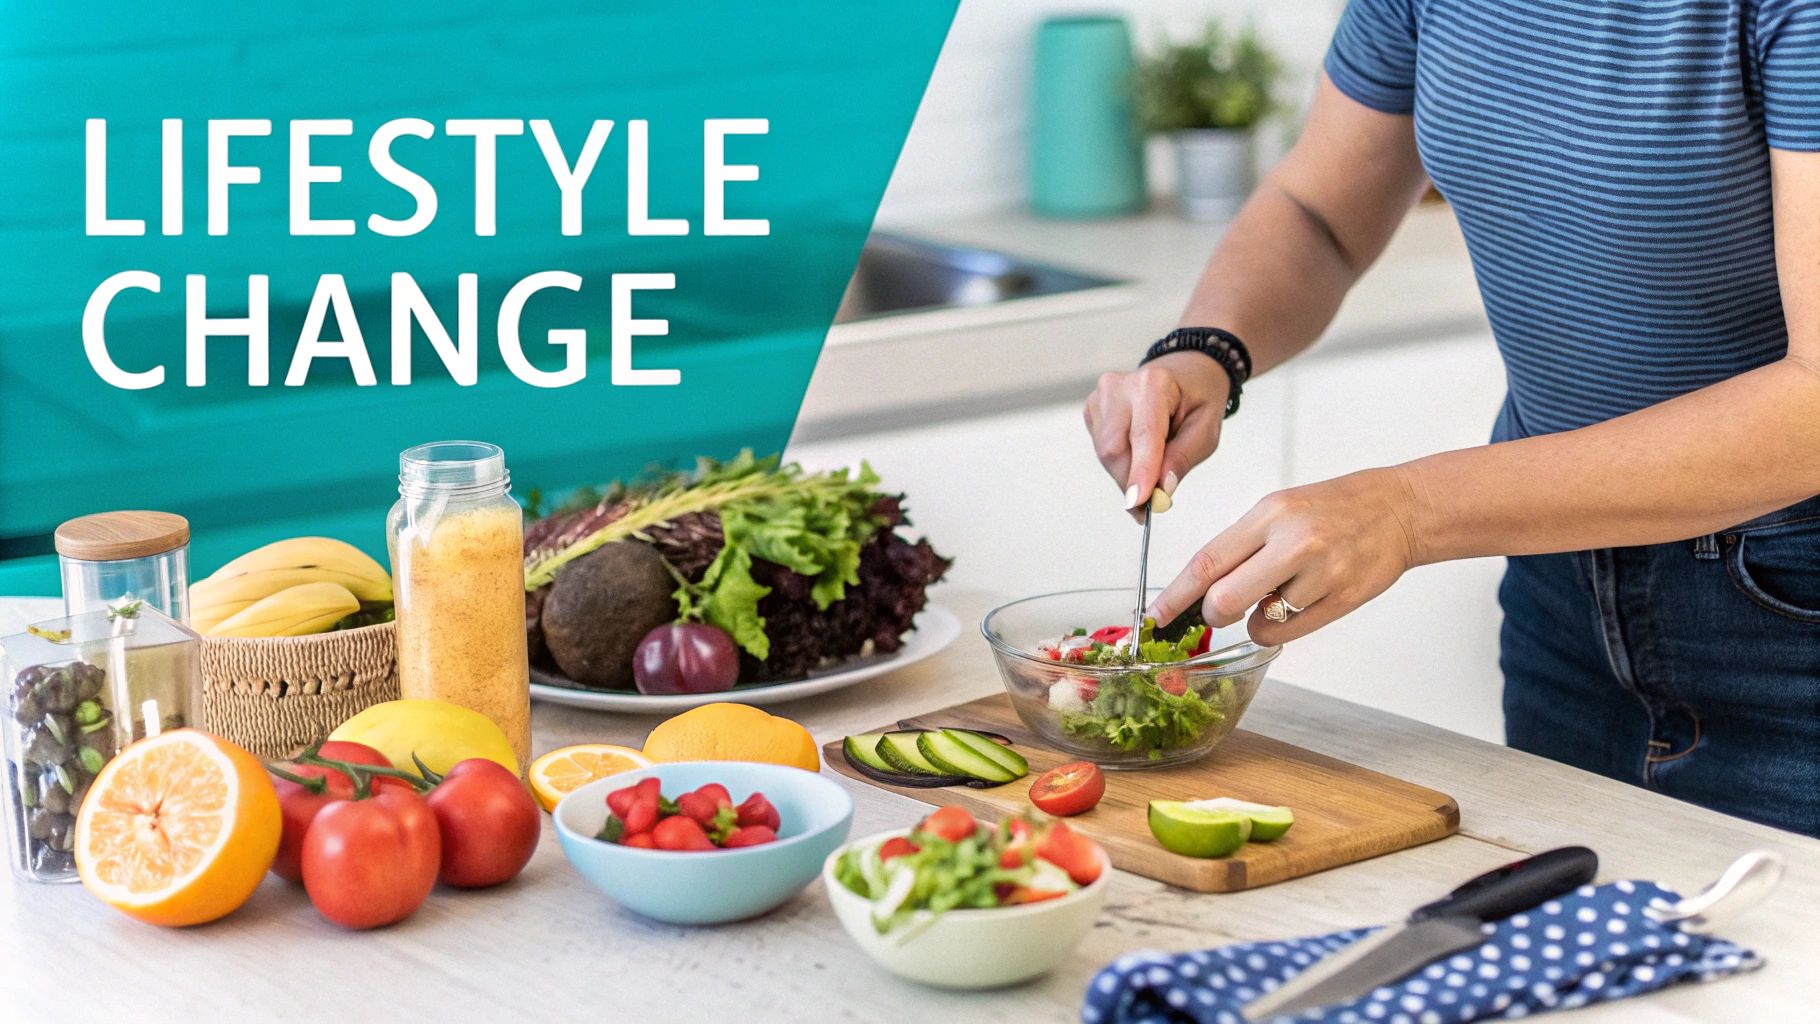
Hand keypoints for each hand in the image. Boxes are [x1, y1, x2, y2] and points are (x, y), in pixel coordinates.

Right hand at [1083, 352, 1231, 512]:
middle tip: (1151, 504)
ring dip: (1127, 472)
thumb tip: (1159, 490)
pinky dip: (1120, 461)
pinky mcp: (1092, 408)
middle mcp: (1121, 386)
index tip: (1138, 502)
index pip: (1143, 435)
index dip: (1140, 471)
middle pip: (1115, 449)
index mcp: (1154, 384)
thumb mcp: (1206, 431)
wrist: (1184, 372)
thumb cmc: (1198, 399)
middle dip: (1131, 481)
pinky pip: (1101, 448)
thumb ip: (1182, 459)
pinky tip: (1139, 450)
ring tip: (1152, 466)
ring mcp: (1102, 396)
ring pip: (1105, 453)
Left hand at [1149, 467, 1426, 643]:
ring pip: (1259, 622)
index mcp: (1269, 514)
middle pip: (1225, 599)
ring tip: (1278, 591)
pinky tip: (1294, 603)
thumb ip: (1240, 546)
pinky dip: (1279, 626)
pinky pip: (1288, 631)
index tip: (1155, 615)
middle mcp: (1293, 542)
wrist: (1398, 509)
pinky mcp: (1341, 599)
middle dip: (1211, 615)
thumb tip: (1200, 587)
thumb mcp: (1278, 509)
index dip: (1175, 594)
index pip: (1207, 561)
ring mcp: (1320, 573)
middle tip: (1216, 613)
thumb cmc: (1333, 509)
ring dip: (1256, 617)